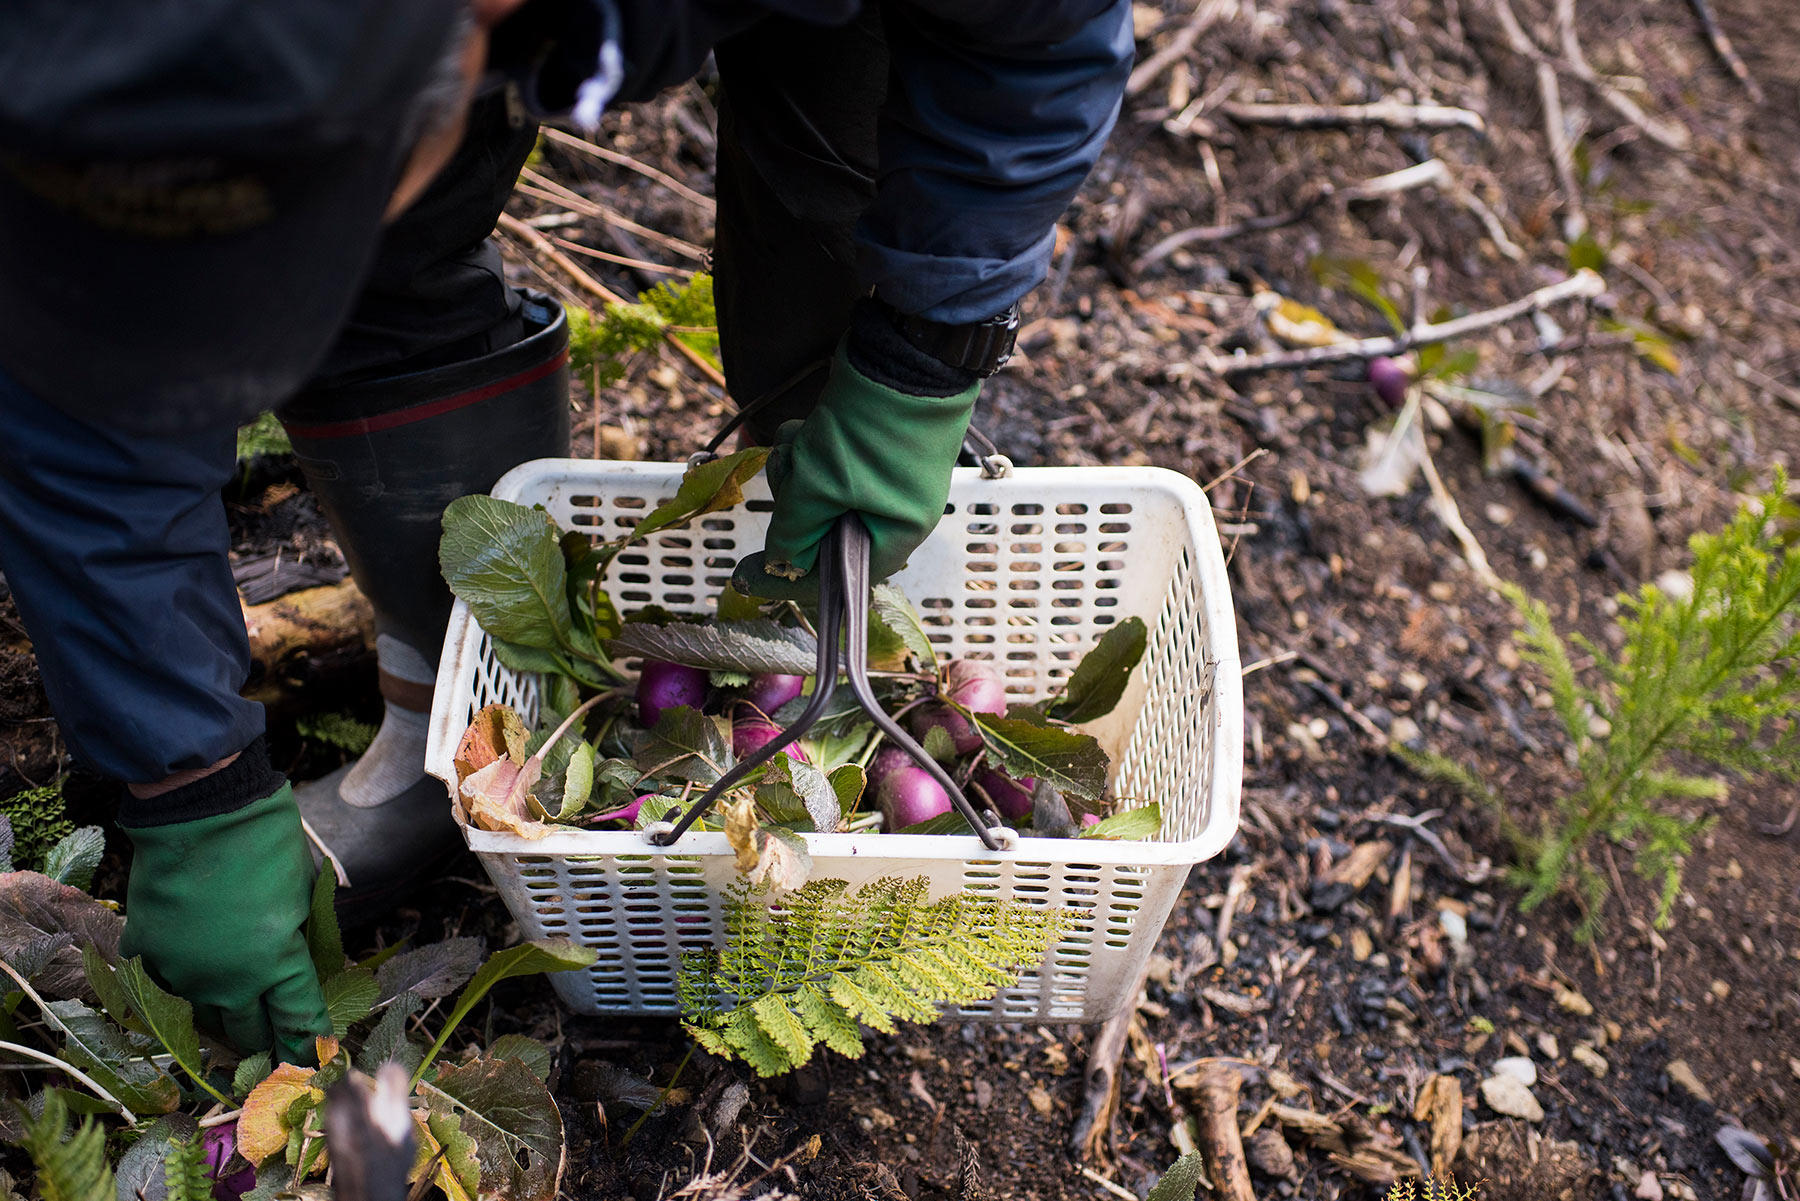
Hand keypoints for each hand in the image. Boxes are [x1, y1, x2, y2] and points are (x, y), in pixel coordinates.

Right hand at [119, 785, 329, 1063]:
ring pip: (203, 1020)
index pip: (298, 1020)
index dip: (308, 1041)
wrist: (200, 809)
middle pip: (249, 1033)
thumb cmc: (265, 843)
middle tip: (275, 1048)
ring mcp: (181, 972)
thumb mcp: (303, 894)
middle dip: (266, 1043)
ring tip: (236, 1028)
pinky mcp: (146, 955)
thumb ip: (300, 940)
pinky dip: (179, 991)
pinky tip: (192, 988)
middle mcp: (226, 982)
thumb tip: (303, 966)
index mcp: (275, 965)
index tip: (316, 1054)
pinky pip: (162, 989)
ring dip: (223, 1023)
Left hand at [731, 343, 978, 600]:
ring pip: (821, 494)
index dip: (791, 578)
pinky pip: (828, 465)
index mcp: (897, 534)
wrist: (903, 356)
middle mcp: (895, 511)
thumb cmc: (867, 431)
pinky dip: (811, 449)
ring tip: (802, 442)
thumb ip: (794, 532)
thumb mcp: (819, 486)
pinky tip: (808, 428)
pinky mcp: (871, 448)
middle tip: (790, 475)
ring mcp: (885, 477)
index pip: (839, 576)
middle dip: (797, 503)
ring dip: (800, 470)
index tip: (746, 576)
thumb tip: (780, 565)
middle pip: (825, 532)